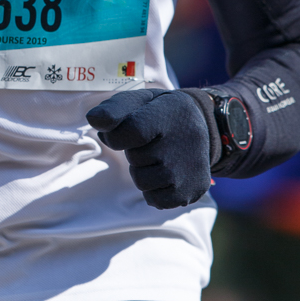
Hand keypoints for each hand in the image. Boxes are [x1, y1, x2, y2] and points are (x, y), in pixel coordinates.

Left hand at [86, 88, 211, 209]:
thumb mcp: (141, 100)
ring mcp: (190, 169)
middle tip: (152, 140)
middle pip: (135, 158)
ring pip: (142, 181)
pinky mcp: (192, 191)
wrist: (206, 128)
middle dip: (135, 151)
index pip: (132, 130)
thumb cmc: (161, 113)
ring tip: (160, 156)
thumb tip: (94, 120)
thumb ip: (115, 108)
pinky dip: (154, 190)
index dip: (116, 135)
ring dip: (143, 171)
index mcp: (170, 112)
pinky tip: (167, 174)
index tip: (117, 131)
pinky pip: (154, 200)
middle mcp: (185, 141)